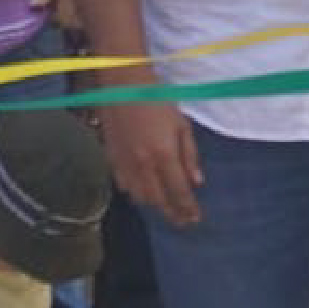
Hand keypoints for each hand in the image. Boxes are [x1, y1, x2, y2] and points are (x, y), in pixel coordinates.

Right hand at [100, 96, 204, 225]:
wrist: (123, 86)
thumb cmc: (157, 100)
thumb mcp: (182, 125)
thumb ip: (190, 156)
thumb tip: (197, 182)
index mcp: (164, 155)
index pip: (179, 192)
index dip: (188, 209)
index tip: (195, 219)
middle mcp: (143, 165)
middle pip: (159, 200)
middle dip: (173, 213)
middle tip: (184, 221)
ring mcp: (124, 164)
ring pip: (140, 197)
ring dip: (156, 206)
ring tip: (168, 209)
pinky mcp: (111, 160)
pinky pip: (124, 186)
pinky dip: (136, 194)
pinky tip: (144, 193)